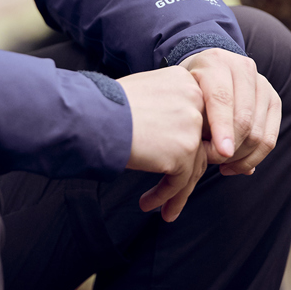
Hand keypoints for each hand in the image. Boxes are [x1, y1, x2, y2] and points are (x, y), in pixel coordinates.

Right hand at [116, 66, 206, 220]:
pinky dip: (165, 196)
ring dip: (176, 191)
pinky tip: (149, 203)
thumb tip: (171, 132)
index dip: (188, 141)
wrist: (92, 116)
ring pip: (192, 166)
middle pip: (198, 143)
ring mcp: (191, 126)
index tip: (178, 158)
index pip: (196, 117)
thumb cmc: (105, 104)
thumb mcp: (144, 92)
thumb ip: (166, 106)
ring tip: (162, 208)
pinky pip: (179, 182)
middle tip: (174, 187)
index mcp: (185, 81)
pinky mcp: (184, 151)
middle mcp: (194, 99)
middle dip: (186, 170)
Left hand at [180, 46, 281, 175]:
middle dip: (230, 147)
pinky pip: (270, 137)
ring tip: (222, 165)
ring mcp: (262, 83)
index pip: (222, 99)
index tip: (220, 154)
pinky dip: (254, 157)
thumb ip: (197, 121)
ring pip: (259, 132)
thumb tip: (222, 154)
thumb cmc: (188, 90)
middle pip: (245, 118)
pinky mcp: (273, 99)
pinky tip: (237, 166)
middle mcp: (242, 67)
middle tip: (212, 161)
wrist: (204, 73)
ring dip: (241, 156)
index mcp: (216, 61)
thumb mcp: (184, 99)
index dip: (222, 129)